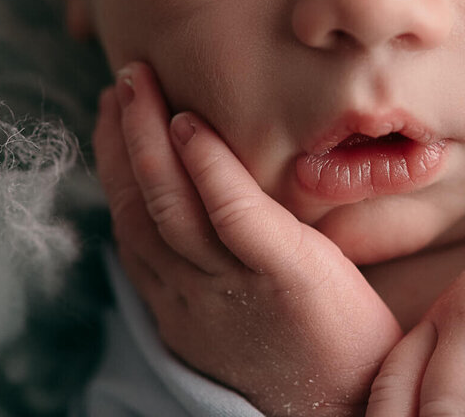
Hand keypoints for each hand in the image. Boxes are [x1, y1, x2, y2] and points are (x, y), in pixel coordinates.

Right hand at [94, 62, 402, 416]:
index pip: (131, 224)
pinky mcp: (283, 277)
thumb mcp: (243, 310)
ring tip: (141, 84)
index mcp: (179, 303)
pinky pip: (233, 215)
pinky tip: (193, 127)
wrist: (353, 411)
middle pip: (139, 207)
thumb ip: (221, 263)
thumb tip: (212, 208)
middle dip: (123, 139)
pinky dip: (209, 169)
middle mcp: (190, 295)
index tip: (110, 115)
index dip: (115, 165)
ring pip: (170, 205)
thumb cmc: (313, 353)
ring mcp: (231, 287)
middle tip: (121, 81)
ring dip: (149, 138)